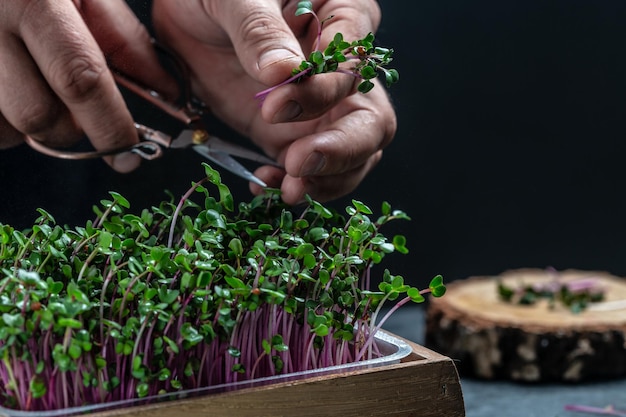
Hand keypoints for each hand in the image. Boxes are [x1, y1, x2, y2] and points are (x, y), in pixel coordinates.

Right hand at [0, 0, 173, 171]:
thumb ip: (121, 37)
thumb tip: (162, 89)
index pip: (79, 79)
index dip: (110, 125)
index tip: (128, 152)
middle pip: (37, 115)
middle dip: (67, 128)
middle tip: (76, 111)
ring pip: (4, 129)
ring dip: (29, 125)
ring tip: (34, 87)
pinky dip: (3, 120)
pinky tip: (11, 89)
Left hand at [152, 0, 396, 203]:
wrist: (176, 17)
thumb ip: (259, 31)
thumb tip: (284, 74)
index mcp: (342, 15)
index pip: (356, 63)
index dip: (325, 91)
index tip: (276, 105)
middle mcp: (341, 68)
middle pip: (371, 119)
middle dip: (342, 148)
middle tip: (301, 163)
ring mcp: (320, 107)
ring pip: (353, 153)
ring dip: (326, 178)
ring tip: (289, 189)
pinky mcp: (292, 133)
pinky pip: (310, 168)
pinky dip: (295, 183)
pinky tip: (266, 182)